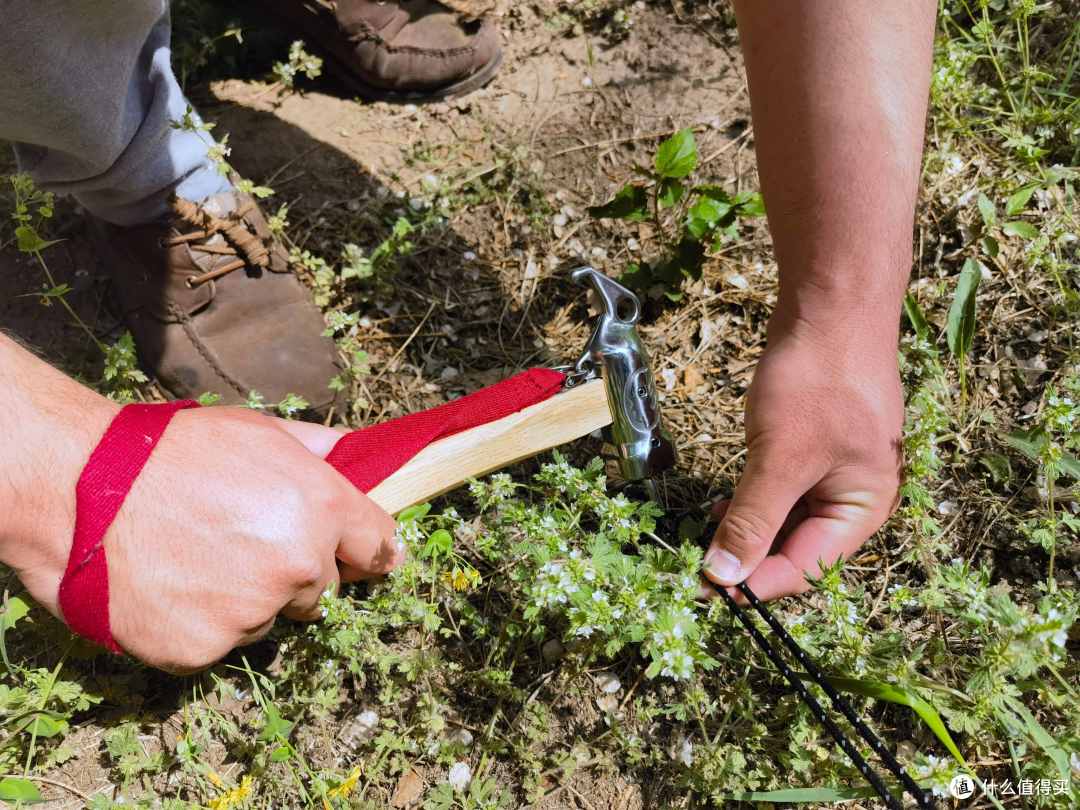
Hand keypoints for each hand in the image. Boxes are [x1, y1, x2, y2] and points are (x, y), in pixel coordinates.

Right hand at [11, 405, 399, 672]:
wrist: (81, 491)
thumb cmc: (169, 452)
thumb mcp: (255, 431)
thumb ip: (315, 451)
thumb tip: (354, 457)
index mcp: (321, 507)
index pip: (381, 547)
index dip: (372, 551)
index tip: (365, 558)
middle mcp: (299, 564)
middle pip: (325, 589)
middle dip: (299, 572)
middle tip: (247, 545)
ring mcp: (254, 611)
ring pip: (273, 618)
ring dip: (251, 601)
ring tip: (200, 560)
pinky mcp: (207, 648)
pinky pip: (224, 643)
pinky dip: (206, 625)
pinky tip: (175, 588)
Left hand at [702, 317, 903, 599]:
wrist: (832, 307)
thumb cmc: (818, 382)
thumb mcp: (780, 458)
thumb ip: (752, 520)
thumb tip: (724, 577)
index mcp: (863, 510)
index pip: (804, 568)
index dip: (754, 584)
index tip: (704, 590)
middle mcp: (855, 498)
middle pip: (797, 549)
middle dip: (748, 559)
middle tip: (695, 567)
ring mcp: (834, 471)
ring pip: (786, 520)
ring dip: (746, 530)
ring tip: (703, 537)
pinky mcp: (813, 448)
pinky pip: (781, 490)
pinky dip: (751, 501)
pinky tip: (722, 505)